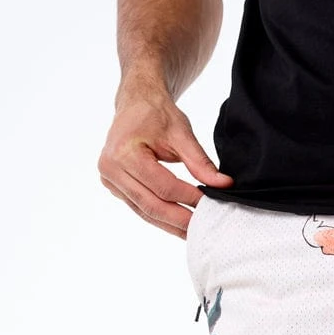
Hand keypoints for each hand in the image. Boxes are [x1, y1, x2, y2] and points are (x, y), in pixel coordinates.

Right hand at [98, 83, 232, 238]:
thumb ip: (200, 162)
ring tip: (194, 232)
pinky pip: (140, 208)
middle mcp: (111, 169)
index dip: (188, 198)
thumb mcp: (181, 133)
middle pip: (152, 204)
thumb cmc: (156, 113)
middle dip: (180, 219)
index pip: (163, 186)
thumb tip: (223, 185)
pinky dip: (161, 217)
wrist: (135, 102)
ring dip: (171, 224)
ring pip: (145, 211)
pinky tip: (178, 225)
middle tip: (204, 228)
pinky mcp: (114, 186)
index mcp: (124, 153)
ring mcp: (110, 180)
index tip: (209, 204)